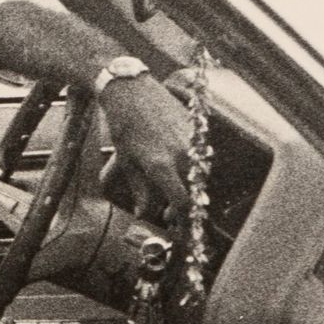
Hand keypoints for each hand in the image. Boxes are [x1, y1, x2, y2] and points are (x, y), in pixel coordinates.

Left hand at [98, 75, 194, 213]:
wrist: (132, 91)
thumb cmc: (124, 126)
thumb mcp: (127, 161)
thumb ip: (140, 190)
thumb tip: (144, 213)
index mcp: (161, 165)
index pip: (183, 202)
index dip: (183, 221)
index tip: (180, 231)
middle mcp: (181, 155)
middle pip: (193, 192)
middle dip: (183, 209)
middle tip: (168, 216)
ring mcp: (191, 142)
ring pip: (198, 177)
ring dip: (187, 190)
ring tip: (169, 196)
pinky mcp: (196, 132)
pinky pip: (199, 159)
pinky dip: (190, 172)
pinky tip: (175, 173)